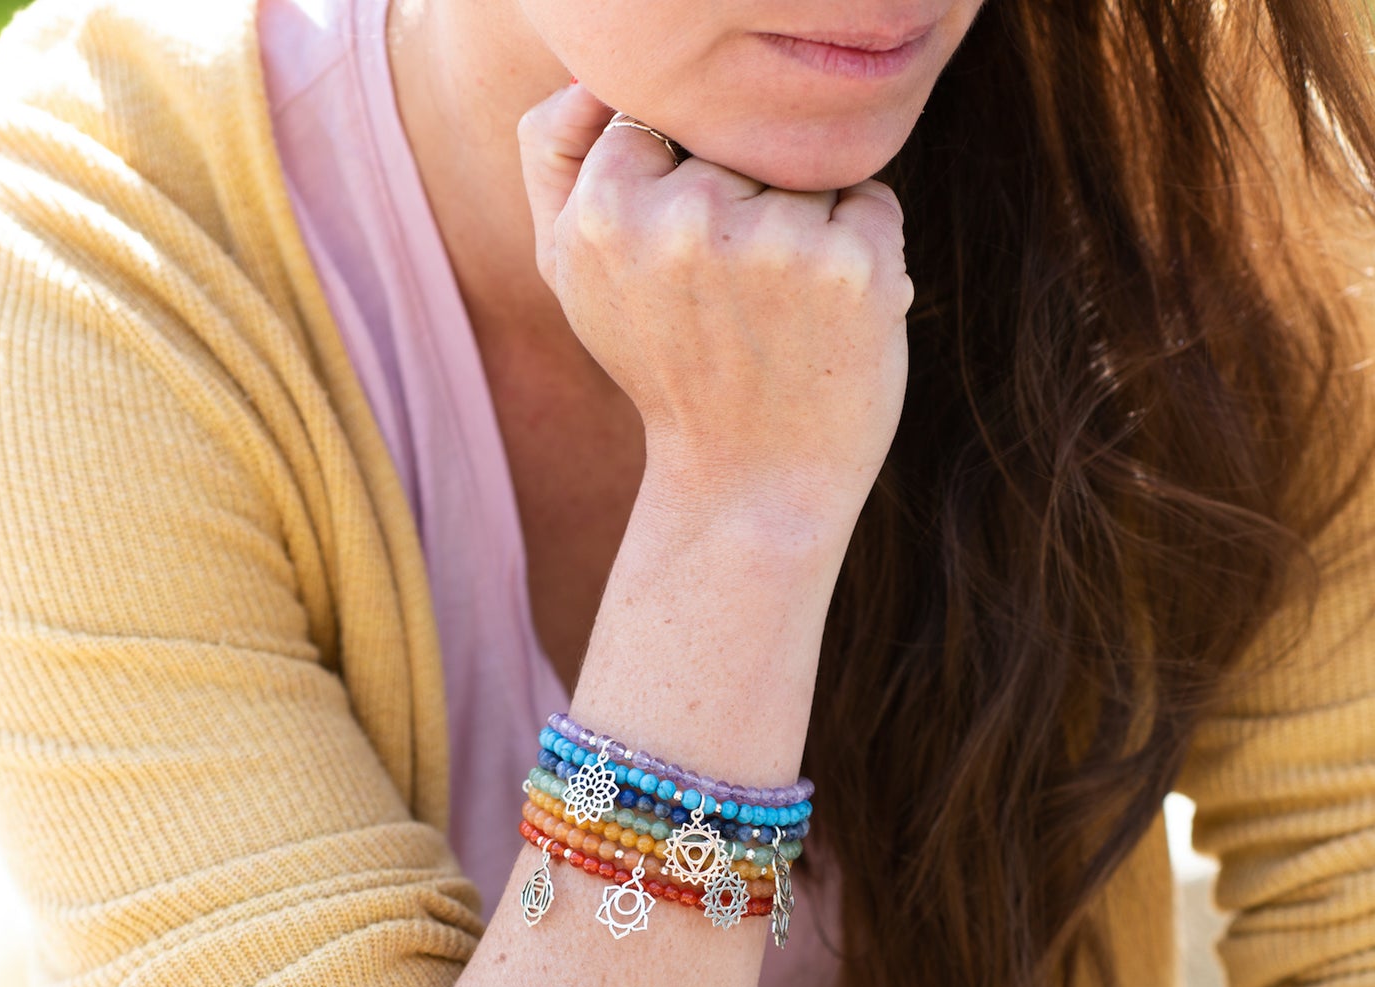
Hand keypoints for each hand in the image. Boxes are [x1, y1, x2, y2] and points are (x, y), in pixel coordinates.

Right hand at [517, 84, 911, 539]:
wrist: (749, 486)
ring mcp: (777, 244)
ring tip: (779, 316)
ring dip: (807, 225)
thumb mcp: (571, 267)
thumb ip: (552, 151)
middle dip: (746, 200)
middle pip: (740, 137)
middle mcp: (687, 219)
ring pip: (807, 166)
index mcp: (606, 214)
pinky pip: (870, 201)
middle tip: (730, 307)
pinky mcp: (857, 268)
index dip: (682, 189)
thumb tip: (591, 63)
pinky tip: (827, 322)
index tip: (678, 272)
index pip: (667, 121)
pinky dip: (863, 251)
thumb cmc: (665, 366)